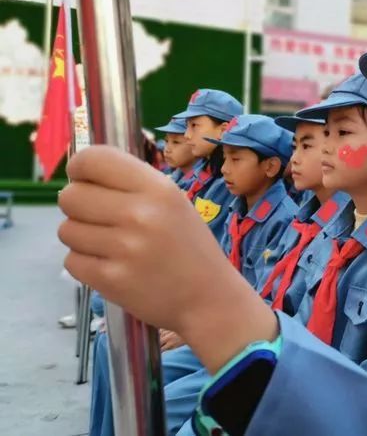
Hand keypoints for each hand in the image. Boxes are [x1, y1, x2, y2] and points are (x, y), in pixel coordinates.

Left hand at [58, 146, 277, 372]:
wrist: (208, 297)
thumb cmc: (189, 246)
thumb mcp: (174, 203)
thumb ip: (133, 185)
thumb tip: (81, 174)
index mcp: (158, 189)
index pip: (93, 160)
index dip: (79, 168)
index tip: (84, 180)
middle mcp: (140, 214)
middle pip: (70, 196)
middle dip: (78, 206)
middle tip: (98, 218)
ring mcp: (124, 249)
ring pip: (66, 229)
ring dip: (81, 236)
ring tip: (109, 244)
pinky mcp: (110, 280)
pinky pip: (71, 260)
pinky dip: (84, 262)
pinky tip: (110, 264)